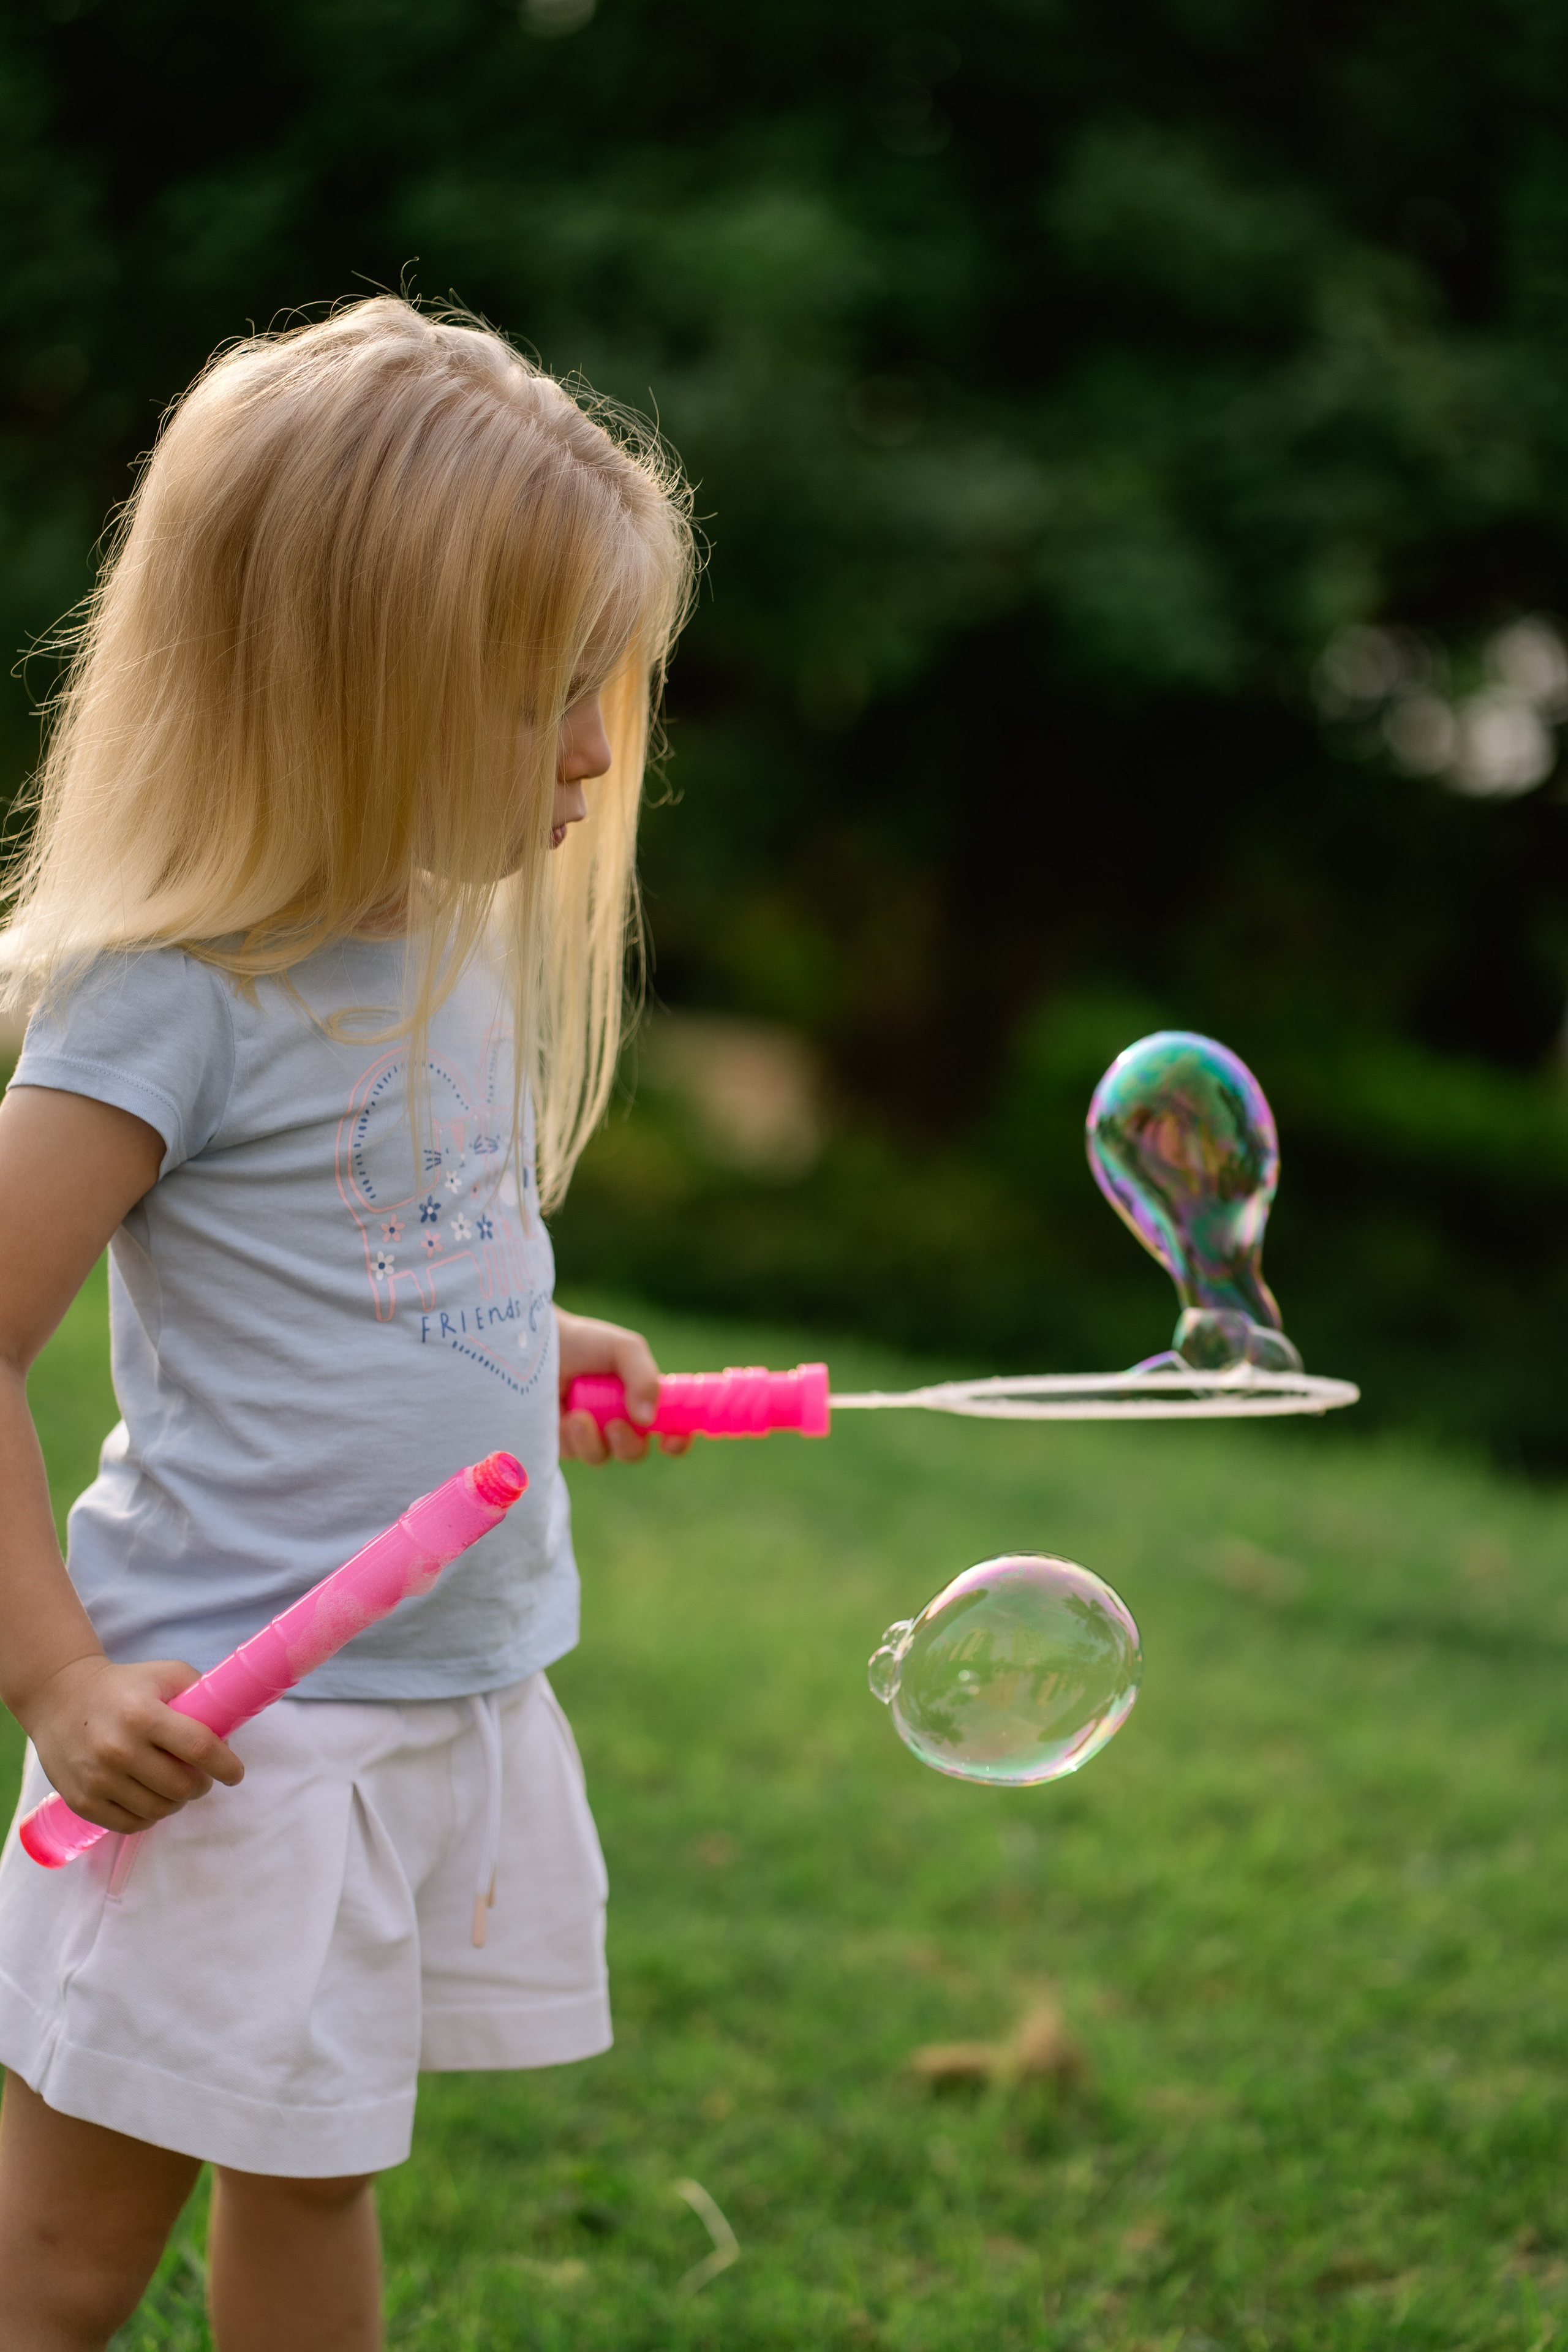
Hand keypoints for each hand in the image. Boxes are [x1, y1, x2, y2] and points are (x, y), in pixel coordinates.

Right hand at [19, 1652, 244, 1833]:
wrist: (59, 1698)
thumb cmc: (123, 1686)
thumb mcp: (165, 1675)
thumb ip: (201, 1697)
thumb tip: (227, 1737)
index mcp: (143, 1714)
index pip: (199, 1748)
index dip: (226, 1766)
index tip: (235, 1774)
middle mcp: (119, 1749)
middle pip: (182, 1787)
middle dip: (201, 1785)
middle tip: (200, 1777)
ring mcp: (98, 1779)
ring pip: (160, 1810)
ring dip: (176, 1802)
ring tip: (174, 1785)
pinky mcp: (82, 1801)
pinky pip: (131, 1825)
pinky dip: (149, 1816)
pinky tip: (149, 1797)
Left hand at [556, 1307, 691, 1464]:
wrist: (535, 1344)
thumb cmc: (584, 1341)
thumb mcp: (624, 1348)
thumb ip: (644, 1377)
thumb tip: (648, 1419)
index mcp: (640, 1398)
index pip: (670, 1428)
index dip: (677, 1439)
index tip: (671, 1440)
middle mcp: (617, 1419)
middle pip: (636, 1452)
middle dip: (628, 1444)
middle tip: (614, 1425)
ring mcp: (588, 1433)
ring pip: (602, 1457)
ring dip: (592, 1440)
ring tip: (575, 1416)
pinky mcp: (562, 1441)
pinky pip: (573, 1453)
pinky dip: (569, 1438)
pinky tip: (560, 1416)